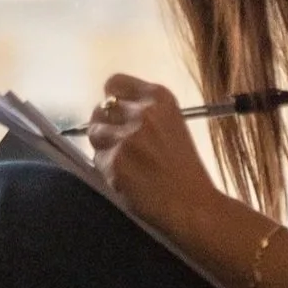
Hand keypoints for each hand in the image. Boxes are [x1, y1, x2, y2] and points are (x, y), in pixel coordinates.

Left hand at [83, 75, 226, 241]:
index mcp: (159, 98)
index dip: (111, 101)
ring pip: (95, 133)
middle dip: (105, 126)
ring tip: (124, 163)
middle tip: (120, 146)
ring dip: (103, 147)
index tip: (116, 116)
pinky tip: (126, 179)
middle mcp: (142, 112)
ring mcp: (127, 137)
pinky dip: (107, 170)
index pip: (114, 83)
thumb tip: (110, 111)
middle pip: (100, 108)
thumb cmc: (183, 168)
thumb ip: (143, 114)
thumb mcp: (171, 125)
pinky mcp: (115, 161)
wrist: (192, 204)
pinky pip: (97, 159)